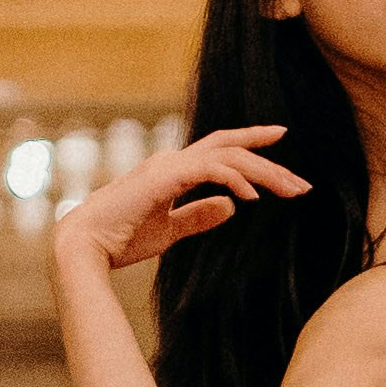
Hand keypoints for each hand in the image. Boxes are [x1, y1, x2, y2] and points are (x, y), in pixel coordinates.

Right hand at [57, 125, 308, 271]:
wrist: (83, 247)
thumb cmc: (120, 240)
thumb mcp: (170, 231)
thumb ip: (198, 216)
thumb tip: (231, 207)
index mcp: (172, 170)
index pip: (219, 148)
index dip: (251, 141)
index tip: (281, 139)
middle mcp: (172, 161)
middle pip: (230, 147)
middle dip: (269, 160)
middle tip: (302, 184)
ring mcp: (167, 166)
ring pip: (227, 156)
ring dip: (263, 172)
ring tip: (291, 191)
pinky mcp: (163, 178)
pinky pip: (210, 170)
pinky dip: (235, 179)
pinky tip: (253, 197)